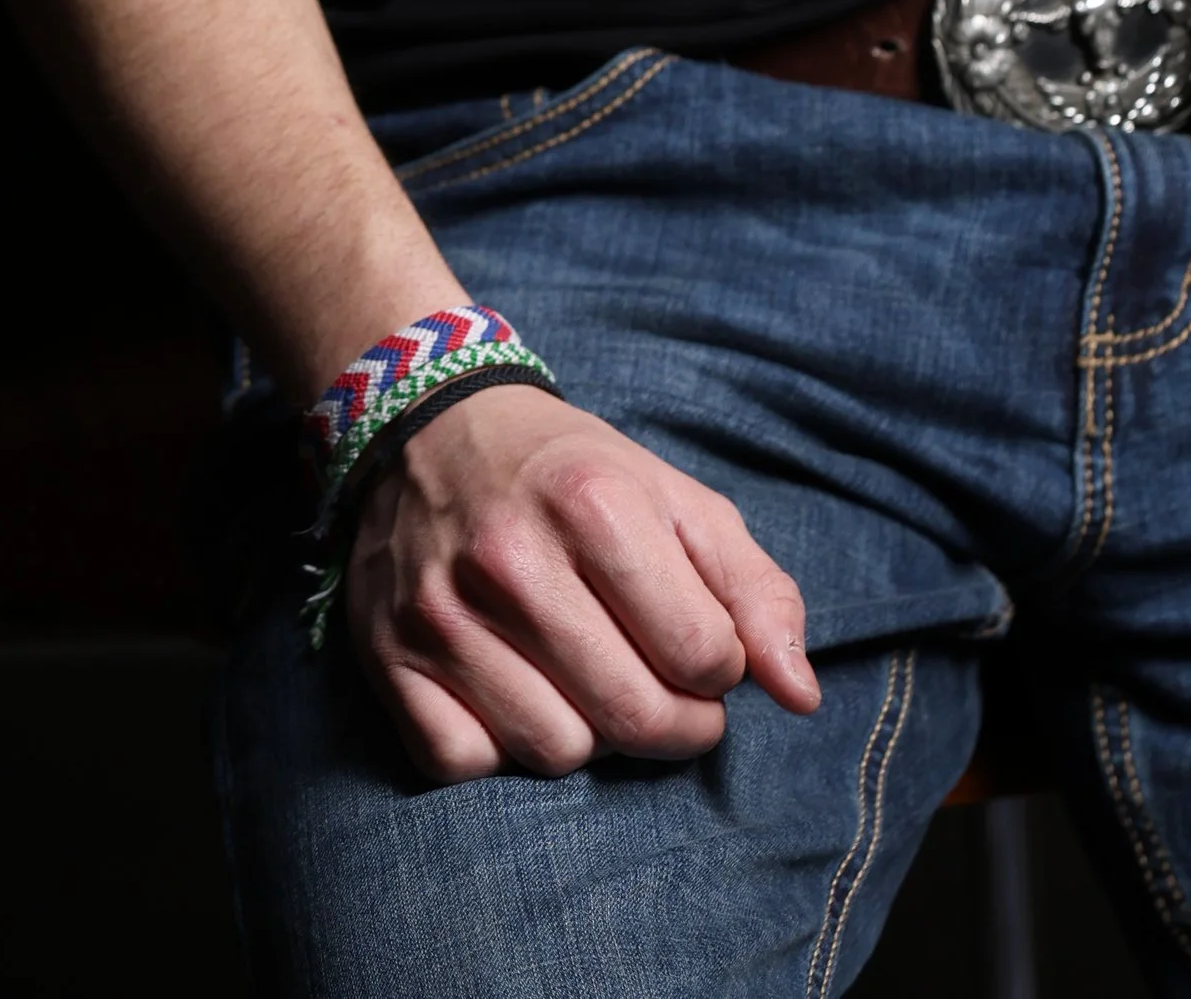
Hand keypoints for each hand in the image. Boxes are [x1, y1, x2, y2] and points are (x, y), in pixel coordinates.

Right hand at [342, 382, 820, 780]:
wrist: (432, 426)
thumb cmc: (574, 474)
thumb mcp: (676, 499)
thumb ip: (755, 591)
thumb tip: (802, 696)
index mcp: (597, 503)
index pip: (703, 656)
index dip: (720, 668)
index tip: (701, 646)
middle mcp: (512, 558)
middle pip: (634, 717)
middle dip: (674, 723)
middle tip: (666, 692)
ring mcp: (442, 612)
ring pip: (556, 752)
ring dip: (586, 733)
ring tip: (582, 677)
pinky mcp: (387, 657)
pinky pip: (465, 763)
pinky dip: (498, 745)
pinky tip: (512, 688)